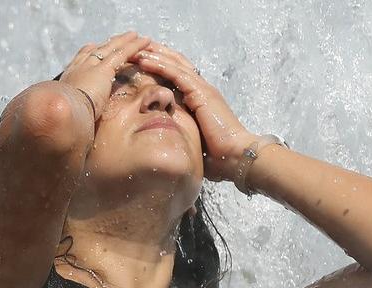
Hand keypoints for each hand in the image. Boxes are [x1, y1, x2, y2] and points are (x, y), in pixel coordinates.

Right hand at [55, 31, 153, 125]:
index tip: (92, 47)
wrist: (59, 114)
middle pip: (95, 51)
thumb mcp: (65, 115)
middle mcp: (78, 69)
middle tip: (118, 38)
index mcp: (68, 81)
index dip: (87, 53)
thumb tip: (72, 124)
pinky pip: (122, 54)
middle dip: (107, 44)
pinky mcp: (103, 70)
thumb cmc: (62, 122)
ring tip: (136, 36)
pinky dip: (134, 46)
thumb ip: (71, 113)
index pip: (78, 61)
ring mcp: (90, 67)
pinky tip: (145, 41)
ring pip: (110, 49)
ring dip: (124, 41)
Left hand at [129, 42, 260, 183]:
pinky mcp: (201, 93)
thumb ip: (179, 130)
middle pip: (176, 63)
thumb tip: (161, 137)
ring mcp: (202, 89)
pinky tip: (145, 61)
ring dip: (154, 55)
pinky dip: (160, 66)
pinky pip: (177, 74)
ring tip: (135, 50)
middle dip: (156, 53)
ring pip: (175, 64)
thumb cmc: (216, 155)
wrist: (236, 156)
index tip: (141, 61)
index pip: (177, 73)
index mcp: (199, 97)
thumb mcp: (191, 138)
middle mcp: (201, 88)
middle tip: (135, 47)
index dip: (160, 65)